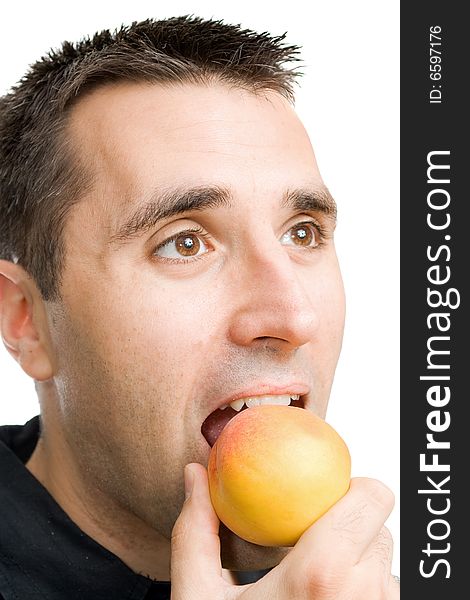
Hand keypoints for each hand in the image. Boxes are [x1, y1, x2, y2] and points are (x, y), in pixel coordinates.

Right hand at [170, 463, 398, 598]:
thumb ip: (196, 532)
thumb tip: (194, 475)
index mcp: (322, 575)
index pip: (373, 496)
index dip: (353, 488)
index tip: (321, 499)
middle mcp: (364, 595)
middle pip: (378, 528)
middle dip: (347, 528)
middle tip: (309, 543)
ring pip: (384, 566)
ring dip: (356, 564)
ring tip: (315, 587)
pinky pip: (384, 597)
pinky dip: (362, 592)